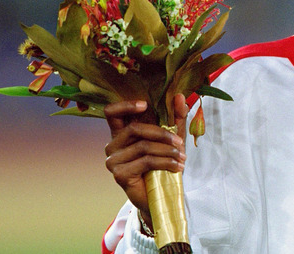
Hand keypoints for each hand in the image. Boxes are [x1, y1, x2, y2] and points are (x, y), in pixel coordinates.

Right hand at [104, 94, 188, 226]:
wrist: (161, 196)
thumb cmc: (163, 164)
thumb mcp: (172, 139)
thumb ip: (175, 118)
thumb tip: (181, 96)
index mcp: (121, 134)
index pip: (111, 113)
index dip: (125, 105)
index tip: (145, 104)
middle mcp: (112, 146)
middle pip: (134, 128)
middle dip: (162, 134)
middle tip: (180, 143)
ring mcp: (113, 161)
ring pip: (143, 146)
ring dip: (168, 151)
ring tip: (182, 158)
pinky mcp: (119, 175)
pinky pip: (145, 161)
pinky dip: (165, 162)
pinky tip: (177, 167)